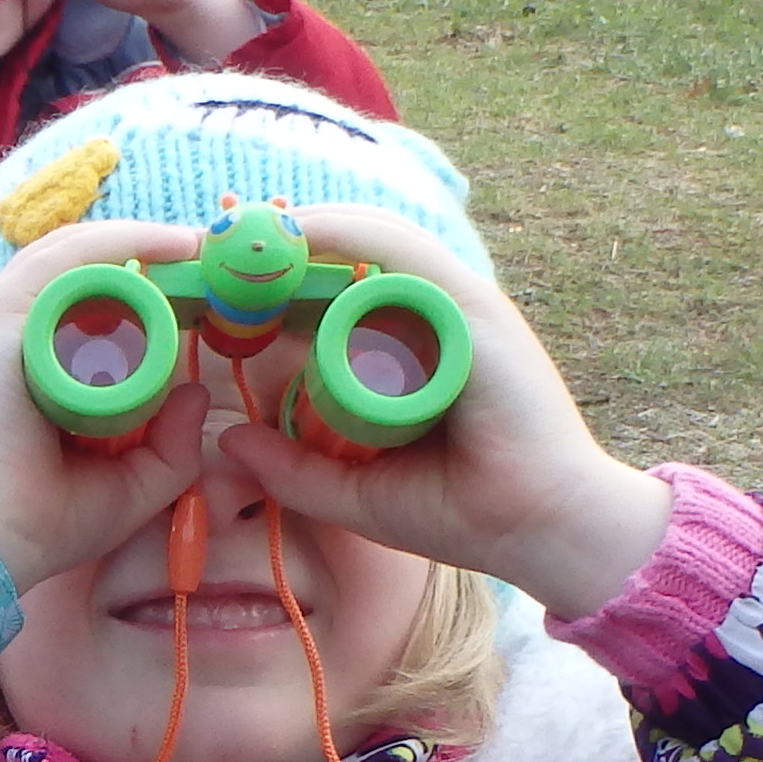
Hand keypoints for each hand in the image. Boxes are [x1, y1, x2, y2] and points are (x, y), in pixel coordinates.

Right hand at [0, 219, 216, 663]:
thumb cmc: (40, 523)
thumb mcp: (127, 484)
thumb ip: (168, 447)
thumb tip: (193, 394)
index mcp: (22, 361)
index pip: (76, 300)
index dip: (132, 286)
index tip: (193, 290)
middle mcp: (4, 329)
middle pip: (76, 267)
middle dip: (141, 255)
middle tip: (203, 257)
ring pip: (72, 254)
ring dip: (138, 242)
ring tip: (195, 246)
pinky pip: (64, 260)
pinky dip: (119, 243)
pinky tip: (168, 245)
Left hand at [204, 204, 674, 618]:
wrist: (546, 532)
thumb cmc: (465, 511)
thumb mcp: (356, 492)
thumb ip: (295, 471)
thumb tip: (231, 441)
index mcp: (417, 346)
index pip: (346, 289)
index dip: (283, 277)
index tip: (217, 279)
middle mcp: (440, 316)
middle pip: (355, 252)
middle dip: (284, 242)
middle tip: (216, 238)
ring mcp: (462, 308)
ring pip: (375, 241)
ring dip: (306, 229)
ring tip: (243, 230)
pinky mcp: (476, 313)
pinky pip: (406, 256)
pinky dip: (352, 235)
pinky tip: (300, 232)